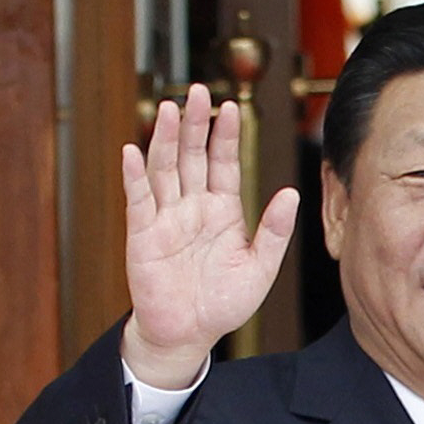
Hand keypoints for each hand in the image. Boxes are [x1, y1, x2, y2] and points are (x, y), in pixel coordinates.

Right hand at [121, 83, 299, 385]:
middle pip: (192, 156)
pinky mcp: (143, 235)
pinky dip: (134, 176)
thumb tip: (290, 194)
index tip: (232, 107)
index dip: (226, 136)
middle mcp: (192, 207)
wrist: (190, 333)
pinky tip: (133, 151)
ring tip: (168, 108)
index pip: (224, 164)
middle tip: (197, 90)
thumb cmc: (224, 302)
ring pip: (164, 169)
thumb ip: (273, 231)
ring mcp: (166, 217)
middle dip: (195, 124)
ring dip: (164, 139)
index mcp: (222, 211)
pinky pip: (138, 200)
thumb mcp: (259, 268)